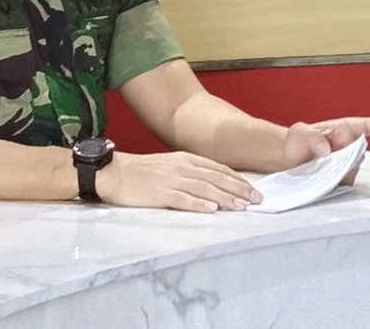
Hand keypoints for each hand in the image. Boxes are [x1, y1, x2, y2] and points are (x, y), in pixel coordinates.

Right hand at [98, 151, 260, 212]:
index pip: (218, 168)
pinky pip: (182, 199)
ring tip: (241, 207)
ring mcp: (171, 180)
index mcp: (185, 159)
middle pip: (216, 178)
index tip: (253, 189)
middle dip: (239, 189)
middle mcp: (181, 167)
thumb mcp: (169, 165)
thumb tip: (212, 183)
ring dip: (225, 198)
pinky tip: (212, 210)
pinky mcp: (159, 193)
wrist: (112, 172)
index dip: (237, 179)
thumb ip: (189, 172)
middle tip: (257, 200)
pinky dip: (198, 204)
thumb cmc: (140, 171)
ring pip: (204, 189)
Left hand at [281, 117, 369, 182]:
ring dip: (338, 174)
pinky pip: (345, 185)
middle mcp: (349, 147)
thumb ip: (311, 137)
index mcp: (344, 130)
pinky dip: (335, 186)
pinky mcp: (341, 180)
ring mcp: (346, 165)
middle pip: (360, 153)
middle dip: (348, 160)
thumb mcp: (299, 133)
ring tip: (317, 172)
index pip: (365, 125)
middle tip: (327, 163)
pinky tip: (320, 183)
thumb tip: (327, 149)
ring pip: (353, 171)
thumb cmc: (297, 141)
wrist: (288, 161)